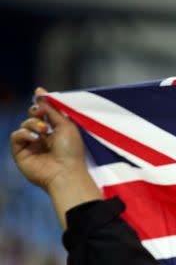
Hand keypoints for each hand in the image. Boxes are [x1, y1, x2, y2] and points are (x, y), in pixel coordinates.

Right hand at [10, 87, 101, 227]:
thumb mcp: (65, 125)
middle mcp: (44, 138)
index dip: (42, 103)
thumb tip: (39, 91)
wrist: (65, 172)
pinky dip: (24, 133)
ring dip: (33, 123)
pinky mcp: (21, 153)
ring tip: (43, 131)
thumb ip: (53, 108)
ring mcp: (32, 145)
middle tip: (42, 114)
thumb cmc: (71, 151)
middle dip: (36, 111)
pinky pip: (16, 135)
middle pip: (33, 116)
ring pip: (24, 124)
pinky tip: (35, 138)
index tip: (39, 94)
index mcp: (57, 132)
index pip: (45, 113)